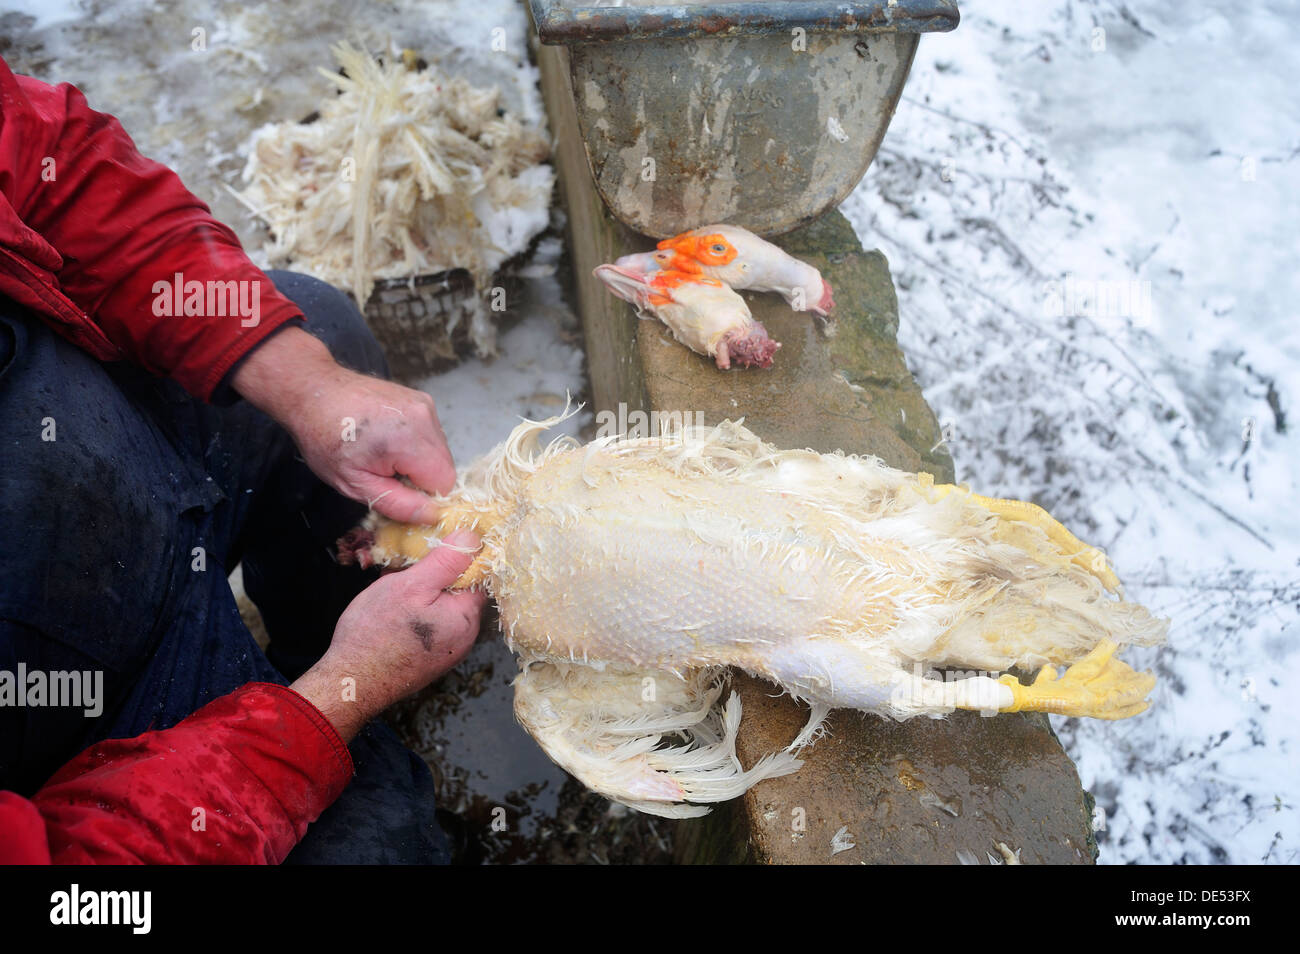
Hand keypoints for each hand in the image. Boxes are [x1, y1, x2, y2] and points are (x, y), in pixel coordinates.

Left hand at [232, 327, 454, 523]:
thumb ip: (396, 503)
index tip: (395, 491)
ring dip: (419, 461)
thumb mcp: (353, 483)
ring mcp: (425, 405)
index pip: (444, 483)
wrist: (314, 391)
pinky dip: (416, 444)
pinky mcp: (422, 399)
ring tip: (383, 453)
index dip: (422, 495)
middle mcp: (425, 417)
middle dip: (420, 478)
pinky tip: (388, 439)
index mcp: (409, 440)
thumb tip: (432, 516)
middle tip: (384, 472)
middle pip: (445, 467)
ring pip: (440, 451)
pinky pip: (431, 435)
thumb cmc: (324, 437)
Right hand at [290, 530, 486, 741]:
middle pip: (459, 592)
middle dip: (435, 577)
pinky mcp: (429, 660)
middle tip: (405, 569)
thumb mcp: (411, 586)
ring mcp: (447, 652)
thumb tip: (472, 538)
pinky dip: (415, 614)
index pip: (477, 576)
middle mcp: (464, 638)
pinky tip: (392, 612)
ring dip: (421, 595)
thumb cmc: (377, 633)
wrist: (351, 683)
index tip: (433, 548)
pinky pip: (430, 626)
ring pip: (441, 608)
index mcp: (467, 618)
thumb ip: (445, 562)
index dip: (456, 557)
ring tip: (393, 589)